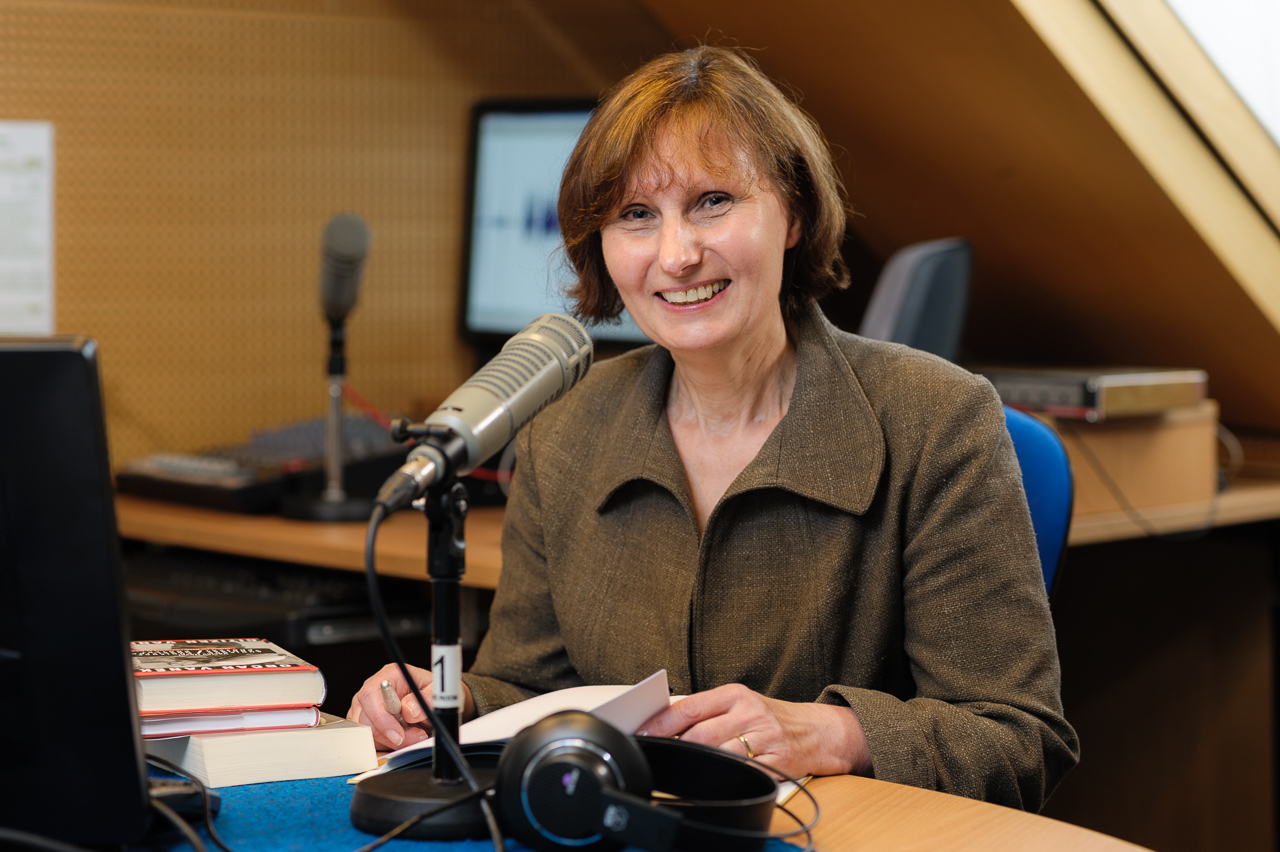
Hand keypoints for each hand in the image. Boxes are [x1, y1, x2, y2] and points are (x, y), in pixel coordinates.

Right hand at [346, 663, 474, 750]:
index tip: (398, 734)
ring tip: (416, 735)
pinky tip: (405, 738)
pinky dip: (389, 745)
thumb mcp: (436, 692)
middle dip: (390, 735)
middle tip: (416, 736)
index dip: (381, 718)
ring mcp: (368, 708)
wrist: (435, 703)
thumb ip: (425, 699)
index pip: (371, 695)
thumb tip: (408, 709)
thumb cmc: (433, 693)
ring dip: (392, 741)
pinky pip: (372, 741)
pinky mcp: (369, 724)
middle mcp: (374, 691)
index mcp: (389, 675)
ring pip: (369, 733)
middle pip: (367, 718)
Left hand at [635, 683, 870, 778]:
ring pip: (718, 753)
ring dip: (695, 762)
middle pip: (701, 733)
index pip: (691, 707)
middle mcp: (750, 712)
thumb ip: (709, 711)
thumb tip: (666, 723)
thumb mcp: (742, 704)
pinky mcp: (777, 761)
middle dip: (674, 746)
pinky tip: (711, 776)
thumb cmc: (773, 718)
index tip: (643, 731)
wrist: (819, 731)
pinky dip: (723, 775)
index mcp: (736, 694)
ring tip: (678, 765)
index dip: (663, 722)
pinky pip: (742, 771)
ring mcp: (764, 737)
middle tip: (655, 752)